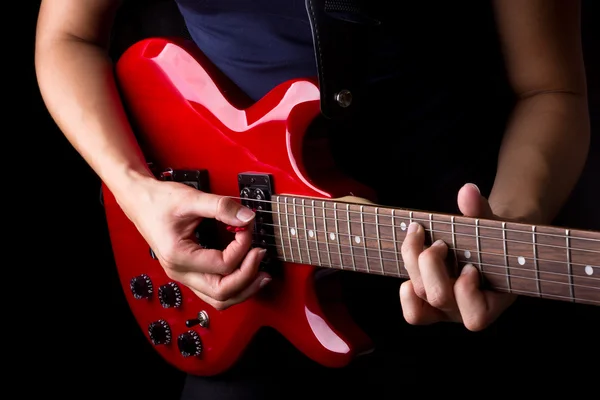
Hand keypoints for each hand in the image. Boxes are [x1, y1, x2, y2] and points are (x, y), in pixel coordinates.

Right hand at [118, 177, 269, 309]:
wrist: (140, 200)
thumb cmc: (159, 201)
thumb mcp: (191, 198)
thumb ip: (221, 207)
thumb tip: (247, 217)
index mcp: (178, 255)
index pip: (223, 264)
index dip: (242, 247)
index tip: (247, 227)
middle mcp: (180, 272)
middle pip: (222, 292)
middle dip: (248, 275)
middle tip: (261, 253)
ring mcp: (184, 275)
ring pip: (219, 299)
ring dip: (244, 289)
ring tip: (262, 274)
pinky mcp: (189, 273)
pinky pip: (214, 291)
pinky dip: (234, 286)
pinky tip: (247, 274)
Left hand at [399, 183, 517, 330]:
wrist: (484, 244)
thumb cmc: (493, 237)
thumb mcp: (491, 223)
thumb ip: (480, 210)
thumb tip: (467, 190)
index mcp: (493, 301)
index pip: (476, 317)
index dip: (466, 292)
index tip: (470, 267)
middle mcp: (465, 311)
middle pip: (439, 298)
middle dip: (432, 265)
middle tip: (440, 243)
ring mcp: (444, 309)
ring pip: (419, 295)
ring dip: (413, 264)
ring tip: (419, 237)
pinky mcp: (427, 303)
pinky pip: (412, 311)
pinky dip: (405, 288)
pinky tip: (412, 256)